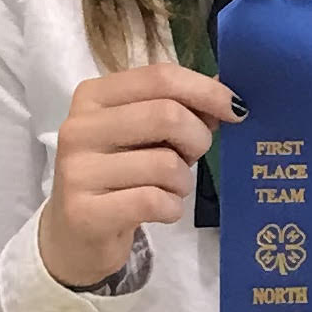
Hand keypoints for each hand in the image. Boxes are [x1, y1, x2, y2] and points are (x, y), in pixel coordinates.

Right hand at [38, 63, 239, 287]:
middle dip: (197, 139)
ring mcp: (77, 171)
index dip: (205, 90)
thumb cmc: (119, 177)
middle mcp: (79, 127)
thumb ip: (181, 110)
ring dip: (182, 182)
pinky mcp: (85, 212)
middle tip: (194, 156)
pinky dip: (171, 208)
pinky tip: (159, 209)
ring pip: (165, 164)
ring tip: (168, 189)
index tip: (235, 109)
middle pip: (166, 115)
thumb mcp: (146, 136)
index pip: (159, 76)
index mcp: (94, 96)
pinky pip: (154, 201)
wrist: (75, 235)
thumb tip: (228, 96)